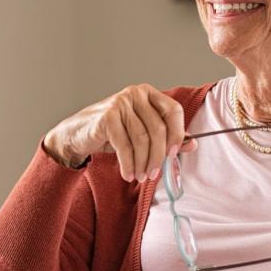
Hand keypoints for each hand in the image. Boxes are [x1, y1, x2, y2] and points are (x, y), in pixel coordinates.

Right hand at [43, 84, 195, 180]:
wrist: (78, 134)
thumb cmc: (113, 133)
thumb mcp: (142, 133)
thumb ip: (167, 137)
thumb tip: (192, 144)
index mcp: (148, 94)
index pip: (174, 110)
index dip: (178, 133)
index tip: (174, 154)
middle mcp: (135, 94)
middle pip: (158, 129)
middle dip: (158, 156)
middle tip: (154, 174)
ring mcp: (120, 103)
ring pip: (142, 140)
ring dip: (143, 163)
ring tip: (140, 177)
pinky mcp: (107, 117)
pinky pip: (125, 146)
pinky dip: (128, 164)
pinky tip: (128, 174)